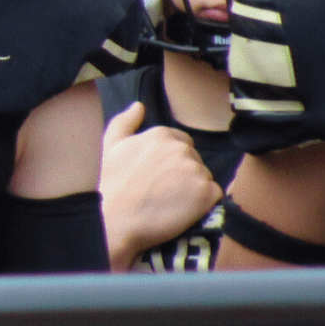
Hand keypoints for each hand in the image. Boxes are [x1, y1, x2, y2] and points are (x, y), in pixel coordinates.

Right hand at [100, 102, 222, 266]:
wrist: (114, 219)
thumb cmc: (109, 184)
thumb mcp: (110, 146)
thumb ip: (125, 122)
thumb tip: (139, 106)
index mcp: (160, 135)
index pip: (182, 143)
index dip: (171, 162)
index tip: (158, 176)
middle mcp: (181, 149)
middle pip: (194, 160)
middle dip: (183, 174)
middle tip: (162, 191)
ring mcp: (196, 170)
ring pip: (204, 178)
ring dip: (193, 190)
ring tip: (170, 203)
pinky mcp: (207, 193)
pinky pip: (214, 195)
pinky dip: (203, 204)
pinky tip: (183, 210)